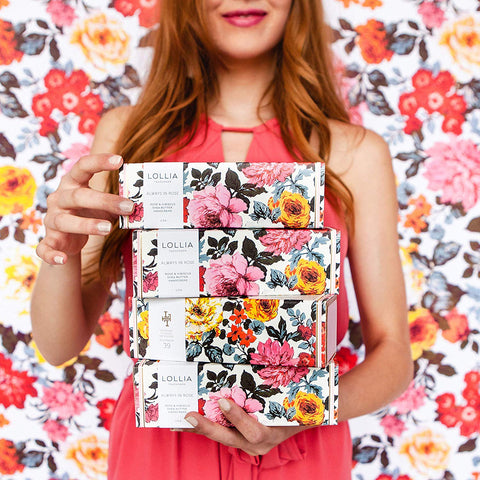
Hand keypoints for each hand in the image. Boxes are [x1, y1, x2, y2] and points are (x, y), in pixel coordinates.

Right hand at [36, 154, 133, 264]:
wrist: (66, 240)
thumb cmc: (87, 215)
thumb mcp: (102, 208)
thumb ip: (117, 205)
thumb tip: (140, 205)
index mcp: (72, 184)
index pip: (82, 167)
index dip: (99, 162)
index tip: (119, 160)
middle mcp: (59, 199)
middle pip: (79, 196)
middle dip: (104, 200)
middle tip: (128, 206)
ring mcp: (51, 220)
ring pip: (65, 221)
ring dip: (87, 224)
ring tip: (108, 228)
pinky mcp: (49, 240)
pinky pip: (45, 248)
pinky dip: (52, 254)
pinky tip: (63, 259)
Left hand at [181, 399, 307, 455]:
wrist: (303, 418)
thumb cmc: (296, 404)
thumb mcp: (290, 397)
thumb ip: (275, 388)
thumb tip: (265, 363)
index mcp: (272, 433)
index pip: (253, 432)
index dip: (237, 418)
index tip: (223, 403)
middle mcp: (259, 443)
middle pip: (230, 439)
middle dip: (207, 428)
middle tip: (188, 417)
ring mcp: (249, 444)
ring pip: (222, 437)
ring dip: (200, 429)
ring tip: (179, 422)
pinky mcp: (241, 439)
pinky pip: (221, 434)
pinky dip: (205, 428)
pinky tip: (188, 423)